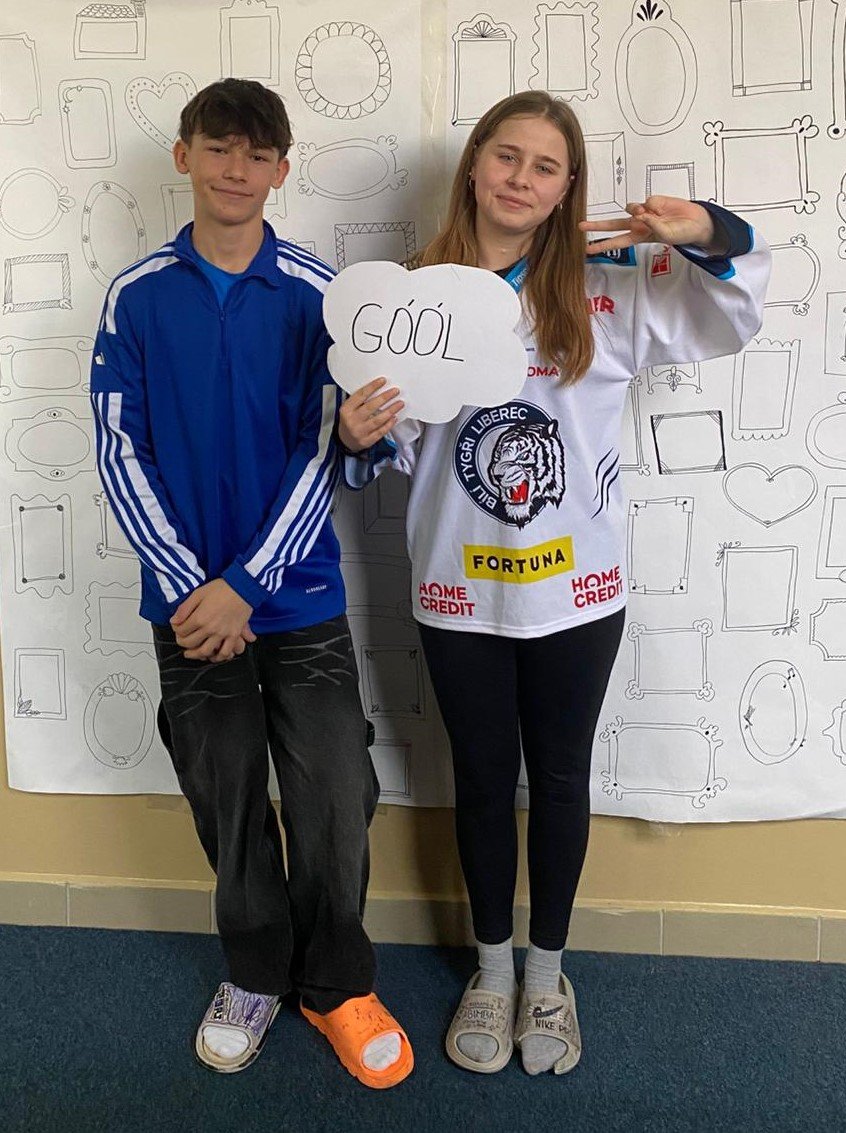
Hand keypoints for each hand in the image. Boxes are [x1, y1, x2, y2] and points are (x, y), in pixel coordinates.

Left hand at [171, 579, 253, 661]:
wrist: (243, 588)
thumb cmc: (221, 588)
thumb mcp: (198, 593)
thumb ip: (184, 608)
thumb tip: (173, 621)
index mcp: (199, 618)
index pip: (181, 631)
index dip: (176, 629)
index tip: (177, 627)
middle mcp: (210, 629)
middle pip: (190, 643)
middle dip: (182, 642)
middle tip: (182, 640)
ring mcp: (222, 634)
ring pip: (205, 651)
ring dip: (196, 655)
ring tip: (192, 653)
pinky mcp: (233, 635)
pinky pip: (225, 652)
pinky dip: (218, 657)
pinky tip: (213, 655)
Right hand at [339, 377, 402, 452]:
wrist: (345, 440)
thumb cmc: (350, 420)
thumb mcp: (349, 409)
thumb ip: (360, 400)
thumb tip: (379, 388)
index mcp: (346, 409)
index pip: (360, 395)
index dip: (372, 387)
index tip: (383, 381)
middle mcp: (352, 420)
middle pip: (370, 407)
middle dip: (384, 398)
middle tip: (395, 391)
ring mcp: (359, 432)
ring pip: (378, 420)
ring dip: (390, 410)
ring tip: (400, 403)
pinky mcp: (367, 441)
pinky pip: (380, 432)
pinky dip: (389, 424)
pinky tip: (395, 417)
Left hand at [580, 196, 716, 255]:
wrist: (696, 221)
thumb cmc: (681, 232)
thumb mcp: (666, 235)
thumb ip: (652, 226)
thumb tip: (640, 213)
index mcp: (639, 237)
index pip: (617, 242)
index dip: (602, 245)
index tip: (586, 250)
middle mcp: (638, 224)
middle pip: (612, 224)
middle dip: (597, 225)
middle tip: (580, 226)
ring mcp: (644, 211)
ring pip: (630, 209)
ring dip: (638, 211)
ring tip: (654, 216)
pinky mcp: (652, 201)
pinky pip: (647, 202)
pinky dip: (653, 206)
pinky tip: (662, 209)